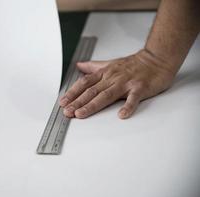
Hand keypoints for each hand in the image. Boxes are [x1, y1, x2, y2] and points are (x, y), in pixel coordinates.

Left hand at [59, 49, 175, 118]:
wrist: (156, 58)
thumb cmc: (133, 64)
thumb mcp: (110, 63)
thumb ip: (93, 66)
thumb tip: (79, 66)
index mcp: (105, 73)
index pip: (84, 83)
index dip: (72, 93)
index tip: (63, 102)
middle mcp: (112, 78)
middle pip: (91, 91)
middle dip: (77, 102)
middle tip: (67, 112)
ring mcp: (125, 83)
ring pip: (106, 95)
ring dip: (92, 105)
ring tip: (81, 114)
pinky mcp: (139, 88)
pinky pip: (133, 98)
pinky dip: (127, 106)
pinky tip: (121, 115)